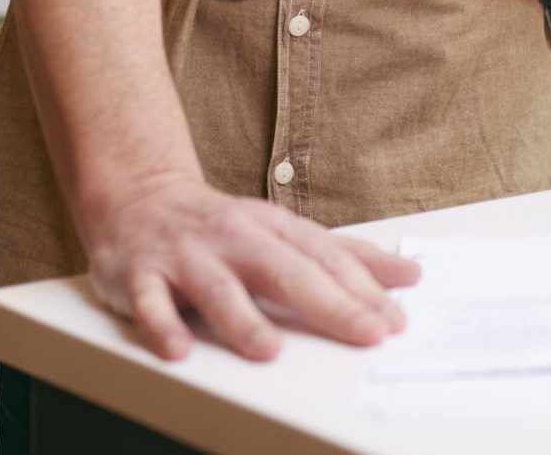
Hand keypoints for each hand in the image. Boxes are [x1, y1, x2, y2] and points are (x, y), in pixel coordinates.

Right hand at [81, 169, 418, 360]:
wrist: (140, 198)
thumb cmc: (225, 227)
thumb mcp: (286, 232)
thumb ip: (345, 256)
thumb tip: (409, 276)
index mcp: (274, 228)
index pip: (326, 259)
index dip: (362, 289)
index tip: (394, 321)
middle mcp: (235, 238)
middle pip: (285, 271)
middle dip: (328, 303)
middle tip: (364, 333)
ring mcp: (188, 256)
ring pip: (218, 288)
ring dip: (243, 320)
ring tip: (269, 351)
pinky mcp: (142, 274)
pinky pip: (150, 301)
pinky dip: (161, 325)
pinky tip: (178, 350)